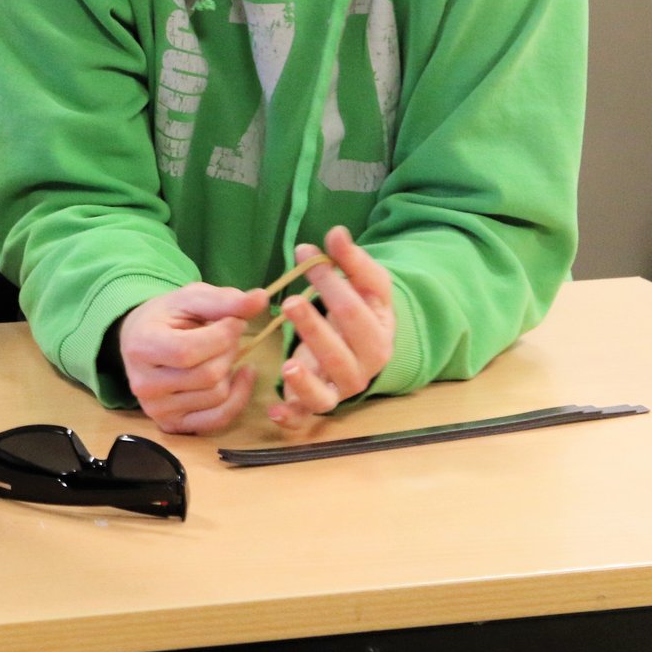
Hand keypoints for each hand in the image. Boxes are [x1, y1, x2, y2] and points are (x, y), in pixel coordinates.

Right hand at [117, 282, 270, 434]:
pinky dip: (238, 397)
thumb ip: (225, 299)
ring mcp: (156, 409)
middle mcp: (143, 384)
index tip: (233, 321)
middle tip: (228, 336)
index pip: (189, 351)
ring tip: (221, 353)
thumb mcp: (192, 299)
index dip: (222, 336)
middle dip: (229, 351)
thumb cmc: (167, 317)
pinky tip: (239, 376)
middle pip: (208, 375)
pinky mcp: (172, 424)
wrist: (141, 341)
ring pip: (217, 396)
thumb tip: (262, 299)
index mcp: (142, 347)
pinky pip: (219, 418)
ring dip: (230, 370)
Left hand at [271, 226, 395, 428]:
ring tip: (288, 364)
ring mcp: (338, 392)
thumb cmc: (362, 311)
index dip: (331, 286)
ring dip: (305, 380)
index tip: (308, 260)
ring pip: (325, 393)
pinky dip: (290, 418)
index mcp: (378, 338)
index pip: (354, 312)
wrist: (366, 347)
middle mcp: (362, 370)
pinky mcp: (315, 406)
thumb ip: (351, 261)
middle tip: (290, 303)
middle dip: (315, 328)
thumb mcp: (365, 286)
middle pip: (340, 353)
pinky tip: (273, 410)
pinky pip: (304, 419)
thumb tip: (336, 233)